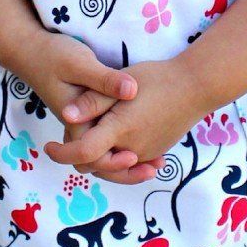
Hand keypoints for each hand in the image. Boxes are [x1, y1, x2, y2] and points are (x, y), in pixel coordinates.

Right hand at [17, 31, 145, 180]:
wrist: (33, 52)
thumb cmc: (55, 56)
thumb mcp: (80, 63)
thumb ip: (105, 79)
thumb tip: (131, 91)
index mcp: (75, 121)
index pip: (93, 155)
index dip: (115, 162)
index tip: (136, 156)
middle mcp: (78, 128)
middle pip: (101, 162)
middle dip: (127, 171)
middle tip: (156, 167)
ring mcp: (83, 124)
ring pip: (105, 154)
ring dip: (128, 162)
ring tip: (159, 162)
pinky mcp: (89, 117)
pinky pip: (107, 140)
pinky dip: (125, 146)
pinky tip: (148, 143)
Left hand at [43, 58, 205, 183]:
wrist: (197, 87)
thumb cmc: (159, 79)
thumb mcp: (122, 83)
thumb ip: (93, 101)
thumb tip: (66, 116)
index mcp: (120, 129)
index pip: (84, 152)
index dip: (62, 153)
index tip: (49, 146)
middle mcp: (133, 148)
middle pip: (95, 166)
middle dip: (76, 157)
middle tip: (64, 140)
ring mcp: (145, 153)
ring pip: (111, 167)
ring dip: (95, 159)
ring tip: (83, 140)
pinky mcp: (154, 152)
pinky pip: (127, 163)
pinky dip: (113, 158)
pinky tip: (106, 142)